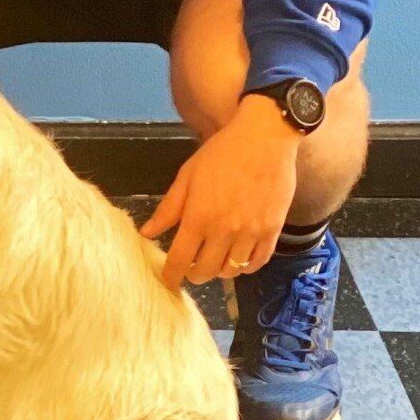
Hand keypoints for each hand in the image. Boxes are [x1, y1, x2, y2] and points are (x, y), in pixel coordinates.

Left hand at [140, 96, 299, 293]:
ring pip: (231, 270)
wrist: (264, 139)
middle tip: (191, 266)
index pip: (180, 260)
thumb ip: (168, 208)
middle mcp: (224, 231)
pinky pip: (257, 262)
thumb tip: (147, 233)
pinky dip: (245, 267)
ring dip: (219, 270)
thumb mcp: (187, 176)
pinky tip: (238, 259)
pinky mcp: (272, 231)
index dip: (171, 276)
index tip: (168, 281)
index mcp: (199, 217)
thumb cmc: (221, 153)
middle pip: (206, 271)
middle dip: (194, 274)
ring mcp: (251, 233)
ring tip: (214, 259)